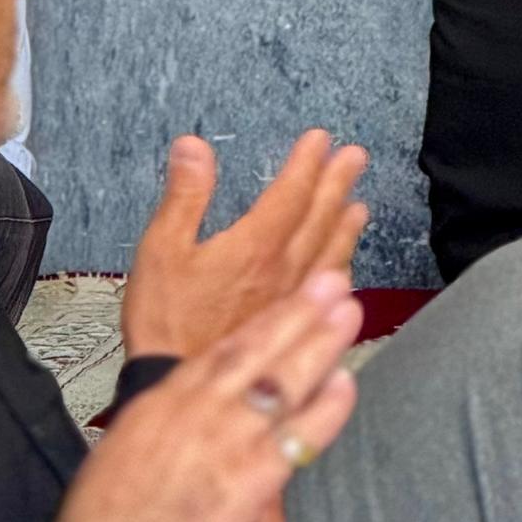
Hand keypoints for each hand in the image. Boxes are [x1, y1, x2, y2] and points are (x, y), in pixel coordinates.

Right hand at [43, 271, 359, 521]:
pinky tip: (347, 386)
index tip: (287, 298)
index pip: (221, 350)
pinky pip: (297, 436)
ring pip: (282, 380)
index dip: (260, 322)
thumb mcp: (118, 454)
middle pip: (256, 349)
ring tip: (349, 314)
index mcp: (163, 400)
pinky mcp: (250, 478)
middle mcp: (199, 408)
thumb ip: (154, 430)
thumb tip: (169, 426)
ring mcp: (227, 439)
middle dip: (297, 312)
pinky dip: (325, 410)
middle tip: (331, 282)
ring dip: (320, 345)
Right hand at [122, 129, 368, 361]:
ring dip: (347, 225)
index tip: (320, 140)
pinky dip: (342, 268)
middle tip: (354, 158)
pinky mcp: (293, 326)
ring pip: (330, 254)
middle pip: (319, 219)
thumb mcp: (161, 248)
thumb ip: (184, 195)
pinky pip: (329, 291)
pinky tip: (347, 267)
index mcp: (254, 247)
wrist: (178, 381)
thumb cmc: (167, 318)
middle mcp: (283, 271)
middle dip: (337, 183)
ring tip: (359, 205)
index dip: (307, 164)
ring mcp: (293, 301)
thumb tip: (194, 146)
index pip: (291, 194)